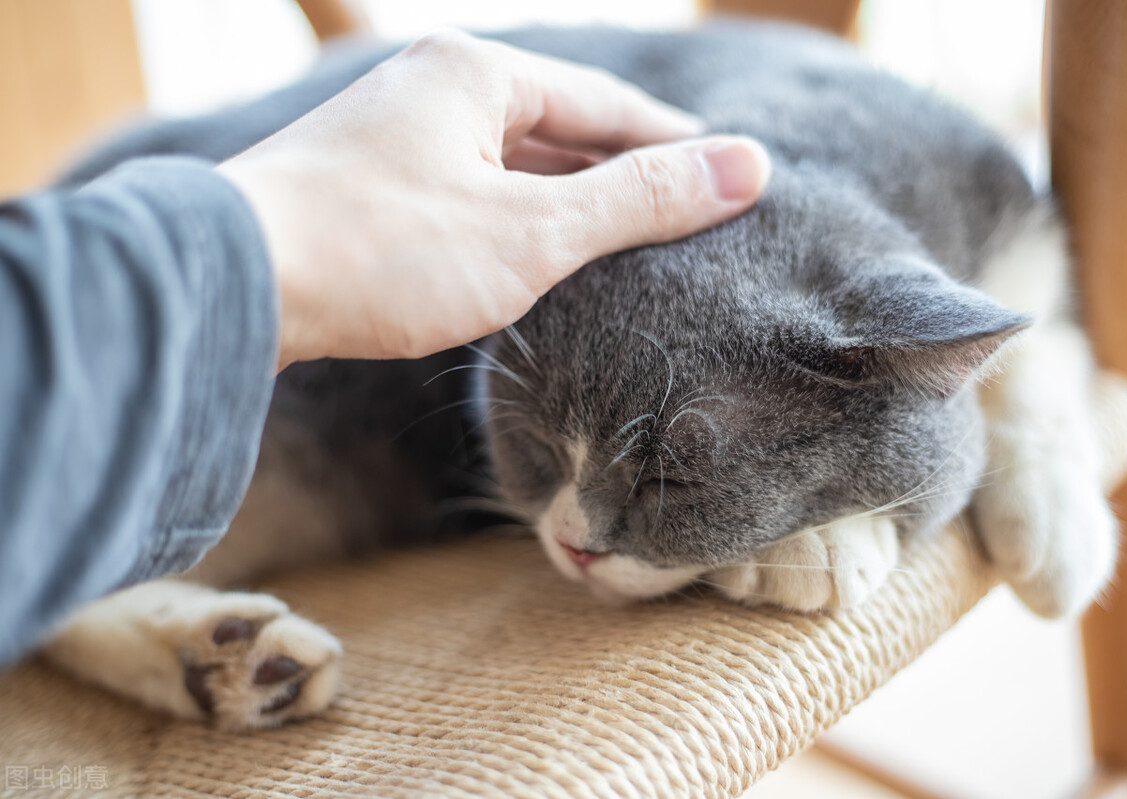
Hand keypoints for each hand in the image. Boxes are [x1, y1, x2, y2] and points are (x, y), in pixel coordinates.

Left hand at [218, 30, 770, 367]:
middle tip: (682, 213)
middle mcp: (430, 88)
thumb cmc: (384, 250)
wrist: (236, 283)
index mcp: (477, 73)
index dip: (673, 141)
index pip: (606, 103)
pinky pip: (463, 194)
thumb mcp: (535, 229)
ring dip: (563, 200)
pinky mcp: (361, 187)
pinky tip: (526, 258)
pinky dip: (509, 221)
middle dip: (619, 171)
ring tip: (619, 242)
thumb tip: (749, 167)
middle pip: (555, 127)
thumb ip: (640, 199)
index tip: (727, 174)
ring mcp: (390, 137)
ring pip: (505, 164)